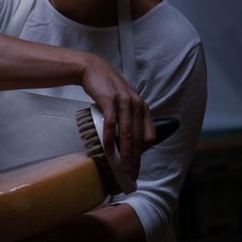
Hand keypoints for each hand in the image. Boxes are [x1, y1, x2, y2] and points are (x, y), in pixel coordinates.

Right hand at [80, 54, 154, 179]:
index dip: (144, 152)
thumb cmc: (107, 87)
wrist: (93, 69)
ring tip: (122, 167)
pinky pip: (112, 124)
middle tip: (130, 173)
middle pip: (139, 138)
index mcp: (142, 107)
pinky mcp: (110, 100)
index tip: (136, 164)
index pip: (149, 135)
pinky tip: (108, 149)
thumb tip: (127, 140)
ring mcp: (124, 102)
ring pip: (127, 133)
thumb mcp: (124, 101)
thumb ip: (129, 117)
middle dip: (135, 158)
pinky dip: (110, 138)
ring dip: (126, 153)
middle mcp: (136, 105)